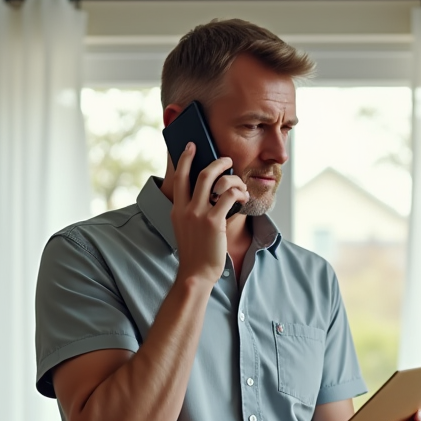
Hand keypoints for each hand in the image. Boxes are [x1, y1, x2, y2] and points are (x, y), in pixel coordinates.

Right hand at [171, 143, 248, 286]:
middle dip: (216, 162)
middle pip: (201, 174)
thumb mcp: (185, 228)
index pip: (179, 178)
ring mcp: (199, 214)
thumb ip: (191, 211)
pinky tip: (243, 197)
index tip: (191, 147)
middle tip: (226, 158)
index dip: (185, 159)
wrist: (196, 273)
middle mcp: (186, 209)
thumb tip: (210, 193)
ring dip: (232, 176)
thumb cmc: (195, 252)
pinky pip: (229, 196)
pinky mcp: (213, 222)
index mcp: (177, 210)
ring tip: (240, 181)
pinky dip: (239, 193)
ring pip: (216, 181)